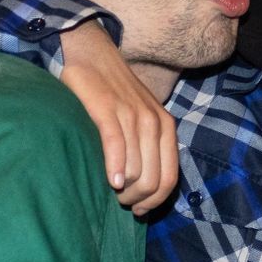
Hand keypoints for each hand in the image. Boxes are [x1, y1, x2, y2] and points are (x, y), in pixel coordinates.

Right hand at [58, 22, 178, 214]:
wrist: (91, 52)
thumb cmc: (113, 92)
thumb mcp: (139, 117)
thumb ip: (146, 145)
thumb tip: (143, 186)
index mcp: (166, 127)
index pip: (170, 177)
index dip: (155, 200)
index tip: (138, 210)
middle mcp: (154, 122)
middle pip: (154, 179)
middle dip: (138, 199)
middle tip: (120, 203)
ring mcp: (132, 114)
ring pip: (137, 168)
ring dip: (125, 190)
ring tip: (111, 192)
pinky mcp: (108, 108)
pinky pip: (116, 146)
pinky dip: (114, 168)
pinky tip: (110, 181)